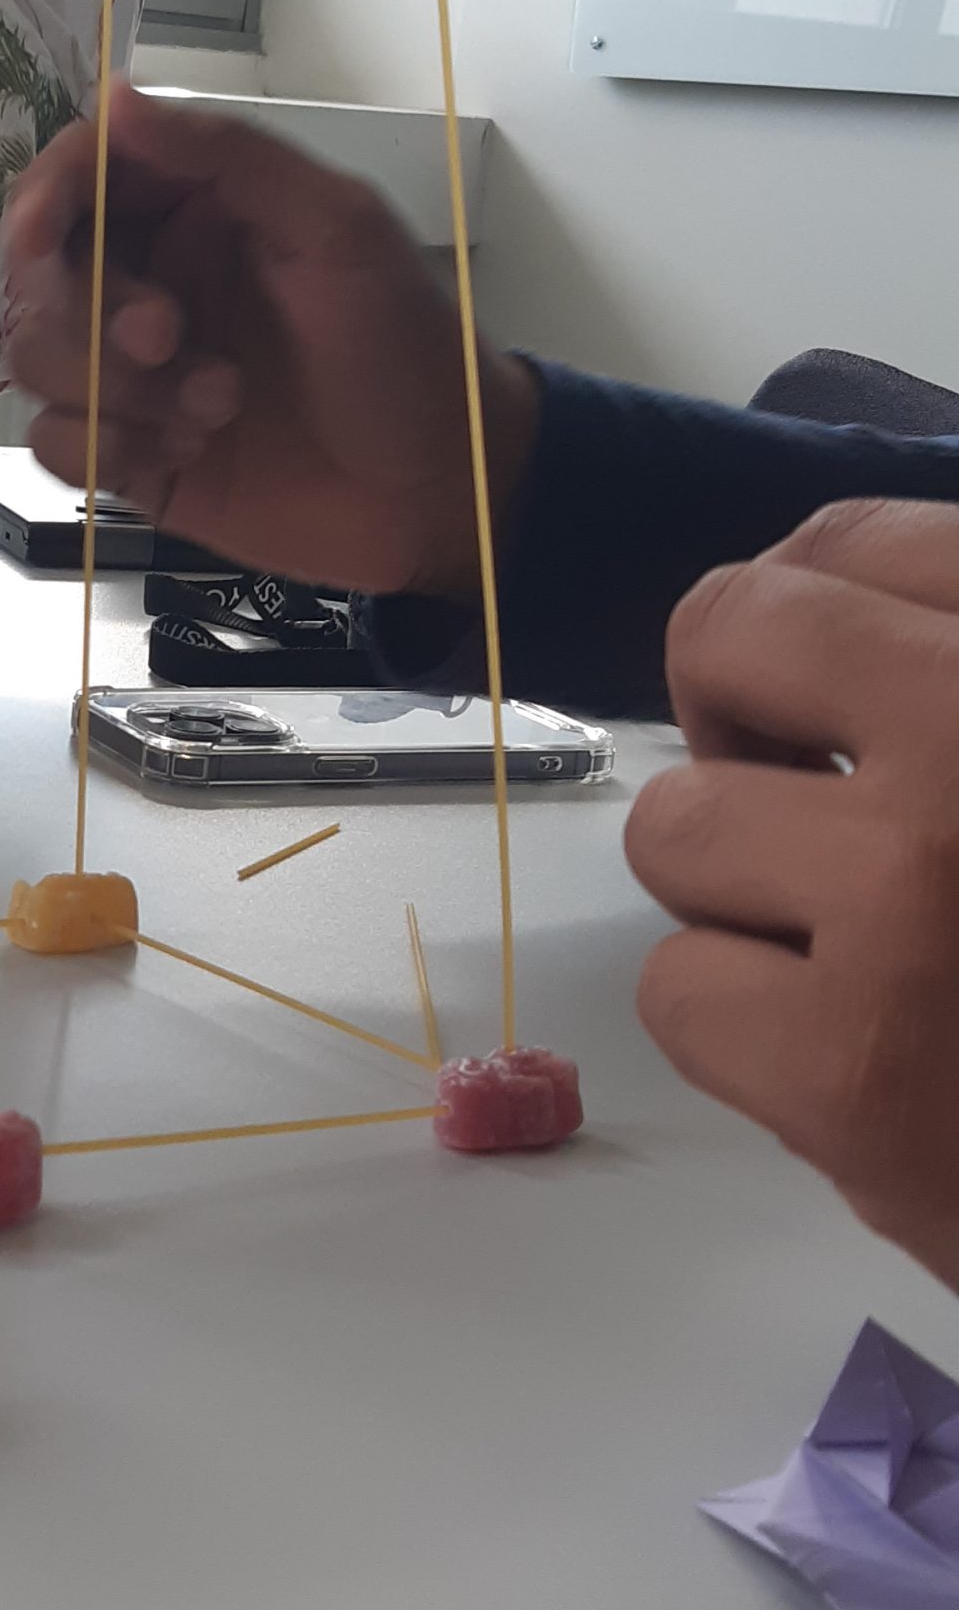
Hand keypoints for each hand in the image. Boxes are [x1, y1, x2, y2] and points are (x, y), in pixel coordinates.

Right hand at [4, 88, 539, 596]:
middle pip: (44, 272)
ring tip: (213, 407)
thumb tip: (117, 99)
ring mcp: (137, 373)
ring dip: (113, 388)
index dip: (44, 198)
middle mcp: (156, 281)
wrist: (436, 496)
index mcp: (199, 210)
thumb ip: (229, 157)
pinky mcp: (132, 455)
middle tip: (169, 339)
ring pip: (38, 358)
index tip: (41, 237)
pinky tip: (187, 452)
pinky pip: (57, 442)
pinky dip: (107, 449)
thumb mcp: (338, 230)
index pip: (83, 177)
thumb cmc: (408, 352)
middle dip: (92, 310)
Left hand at [629, 498, 958, 1291]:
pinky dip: (746, 1032)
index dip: (820, 622)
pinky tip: (858, 1057)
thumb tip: (821, 592)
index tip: (852, 696)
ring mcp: (914, 895)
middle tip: (813, 796)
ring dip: (746, 890)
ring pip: (679, 828)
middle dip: (741, 715)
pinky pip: (677, 991)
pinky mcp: (853, 1066)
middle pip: (727, 632)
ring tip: (867, 948)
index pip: (853, 542)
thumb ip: (944, 661)